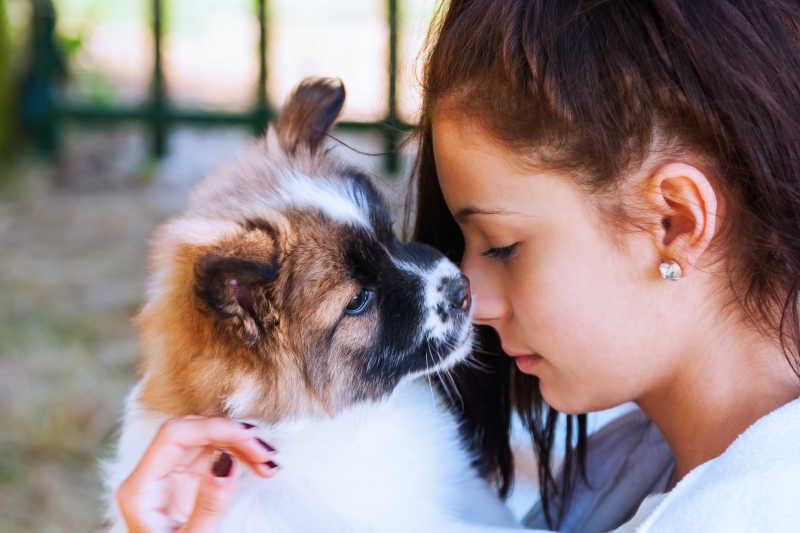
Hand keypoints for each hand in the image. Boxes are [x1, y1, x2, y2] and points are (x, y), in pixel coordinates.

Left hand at [116, 416, 278, 532]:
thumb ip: (207, 507)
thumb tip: (226, 463)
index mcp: (140, 489)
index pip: (174, 436)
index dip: (213, 428)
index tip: (250, 438)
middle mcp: (152, 475)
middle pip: (192, 432)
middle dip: (232, 436)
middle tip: (266, 455)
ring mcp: (169, 477)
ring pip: (206, 440)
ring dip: (241, 445)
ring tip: (268, 463)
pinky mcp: (187, 482)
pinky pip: (214, 454)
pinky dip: (238, 457)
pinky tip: (258, 467)